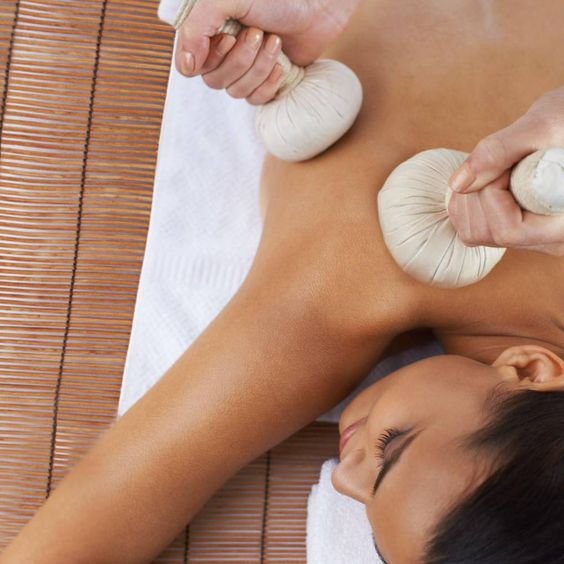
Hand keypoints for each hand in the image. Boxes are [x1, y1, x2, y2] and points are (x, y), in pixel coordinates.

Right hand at [174, 0, 360, 103]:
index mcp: (208, 32)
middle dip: (241, 60)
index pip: (192, 66)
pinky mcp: (266, 82)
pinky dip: (269, 84)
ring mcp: (245, 69)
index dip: (212, 58)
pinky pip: (256, 101)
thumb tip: (186, 69)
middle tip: (259, 33)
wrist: (319, 5)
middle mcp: (223, 52)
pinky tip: (281, 65)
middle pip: (215, 82)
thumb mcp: (228, 0)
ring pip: (236, 92)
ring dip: (259, 68)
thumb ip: (197, 28)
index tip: (230, 36)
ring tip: (275, 42)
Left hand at [447, 86, 563, 255]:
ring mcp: (527, 240)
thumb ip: (499, 151)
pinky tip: (494, 178)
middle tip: (507, 163)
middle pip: (485, 233)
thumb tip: (457, 184)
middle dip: (480, 190)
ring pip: (471, 232)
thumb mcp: (543, 125)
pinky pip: (468, 226)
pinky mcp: (509, 232)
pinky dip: (468, 198)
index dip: (494, 193)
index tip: (511, 163)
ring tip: (505, 170)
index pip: (508, 231)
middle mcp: (547, 241)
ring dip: (472, 193)